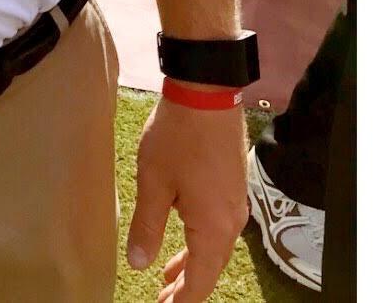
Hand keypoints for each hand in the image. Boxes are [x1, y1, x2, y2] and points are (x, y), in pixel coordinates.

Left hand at [126, 98, 247, 302]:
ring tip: (168, 276)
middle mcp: (232, 222)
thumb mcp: (153, 183)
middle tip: (164, 299)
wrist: (206, 94)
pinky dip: (199, 241)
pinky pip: (217, 226)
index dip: (181, 299)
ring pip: (214, 246)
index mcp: (214, 228)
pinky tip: (183, 237)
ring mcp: (235, 203)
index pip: (200, 280)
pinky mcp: (232, 186)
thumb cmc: (177, 138)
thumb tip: (139, 263)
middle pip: (210, 267)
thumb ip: (147, 227)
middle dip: (186, 286)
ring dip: (192, 263)